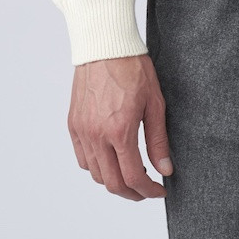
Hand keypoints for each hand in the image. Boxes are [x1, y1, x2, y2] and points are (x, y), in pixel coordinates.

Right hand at [67, 53, 174, 199]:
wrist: (105, 45)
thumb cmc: (132, 67)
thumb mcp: (154, 102)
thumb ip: (158, 140)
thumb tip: (165, 169)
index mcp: (119, 131)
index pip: (133, 177)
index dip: (149, 191)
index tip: (160, 190)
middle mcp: (96, 136)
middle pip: (111, 183)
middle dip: (132, 193)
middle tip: (146, 189)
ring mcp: (82, 131)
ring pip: (95, 174)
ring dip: (114, 180)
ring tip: (131, 171)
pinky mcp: (73, 124)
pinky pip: (82, 158)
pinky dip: (97, 167)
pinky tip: (111, 158)